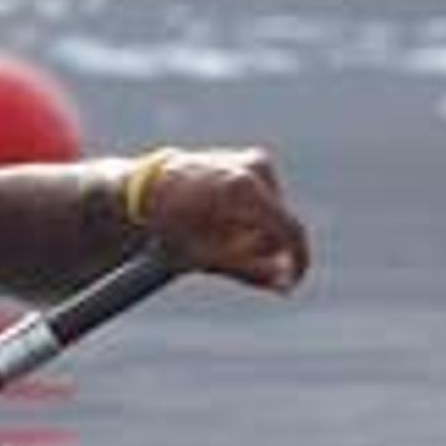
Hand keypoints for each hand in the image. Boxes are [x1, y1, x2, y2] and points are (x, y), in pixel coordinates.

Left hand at [141, 148, 312, 293]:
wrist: (147, 187)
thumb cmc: (171, 225)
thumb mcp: (206, 256)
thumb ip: (250, 271)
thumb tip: (285, 285)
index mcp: (242, 189)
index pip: (289, 229)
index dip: (298, 260)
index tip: (293, 282)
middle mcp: (254, 168)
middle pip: (279, 225)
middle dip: (261, 248)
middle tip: (225, 256)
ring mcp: (255, 160)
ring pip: (275, 214)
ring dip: (254, 232)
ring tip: (216, 234)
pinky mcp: (254, 160)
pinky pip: (267, 200)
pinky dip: (251, 217)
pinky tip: (222, 218)